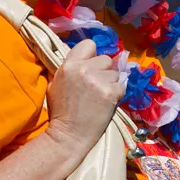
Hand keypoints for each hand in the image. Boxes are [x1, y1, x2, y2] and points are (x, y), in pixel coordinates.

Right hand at [45, 39, 124, 160]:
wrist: (69, 136)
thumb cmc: (61, 112)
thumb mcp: (57, 83)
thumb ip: (70, 68)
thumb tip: (85, 58)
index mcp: (69, 65)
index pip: (89, 44)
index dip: (92, 55)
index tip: (91, 66)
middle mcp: (84, 69)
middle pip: (105, 59)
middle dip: (103, 71)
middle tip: (95, 87)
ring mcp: (98, 81)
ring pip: (115, 73)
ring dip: (111, 84)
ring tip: (99, 98)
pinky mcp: (110, 93)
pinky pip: (122, 86)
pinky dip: (117, 95)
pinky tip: (107, 104)